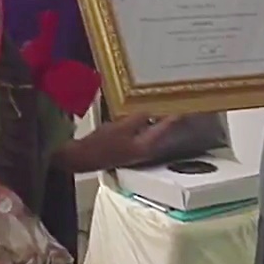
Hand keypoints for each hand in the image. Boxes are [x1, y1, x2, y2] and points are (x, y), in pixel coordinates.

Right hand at [63, 112, 179, 172]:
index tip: (180, 109)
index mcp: (145, 146)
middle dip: (163, 120)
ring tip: (155, 109)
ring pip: (149, 134)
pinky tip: (136, 118)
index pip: (164, 129)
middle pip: (159, 133)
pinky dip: (140, 126)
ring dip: (152, 122)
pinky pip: (139, 135)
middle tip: (169, 106)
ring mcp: (134, 151)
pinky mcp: (125, 149)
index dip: (171, 118)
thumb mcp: (122, 127)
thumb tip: (149, 113)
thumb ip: (138, 119)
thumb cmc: (102, 144)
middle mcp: (143, 151)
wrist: (83, 157)